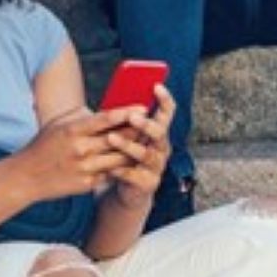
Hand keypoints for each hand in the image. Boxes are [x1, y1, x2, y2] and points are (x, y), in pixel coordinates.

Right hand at [14, 107, 146, 200]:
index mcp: (73, 130)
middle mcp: (80, 149)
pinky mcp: (87, 184)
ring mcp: (85, 168)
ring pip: (120, 158)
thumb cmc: (45, 144)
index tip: (143, 107)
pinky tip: (134, 161)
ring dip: (135, 151)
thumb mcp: (60, 123)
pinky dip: (123, 167)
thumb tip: (109, 109)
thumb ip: (83, 115)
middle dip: (138, 131)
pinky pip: (112, 173)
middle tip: (154, 124)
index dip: (127, 112)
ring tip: (149, 142)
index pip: (105, 118)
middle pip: (118, 139)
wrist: (27, 176)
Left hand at [107, 86, 176, 207]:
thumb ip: (125, 120)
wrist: (127, 190)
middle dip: (146, 124)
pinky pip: (134, 176)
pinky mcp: (147, 184)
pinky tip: (109, 167)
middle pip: (160, 133)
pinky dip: (120, 171)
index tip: (155, 86)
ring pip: (145, 154)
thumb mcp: (127, 135)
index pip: (168, 112)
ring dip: (128, 145)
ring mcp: (156, 167)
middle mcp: (161, 148)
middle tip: (132, 116)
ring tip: (111, 138)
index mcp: (159, 132)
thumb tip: (114, 97)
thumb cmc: (124, 155)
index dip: (164, 99)